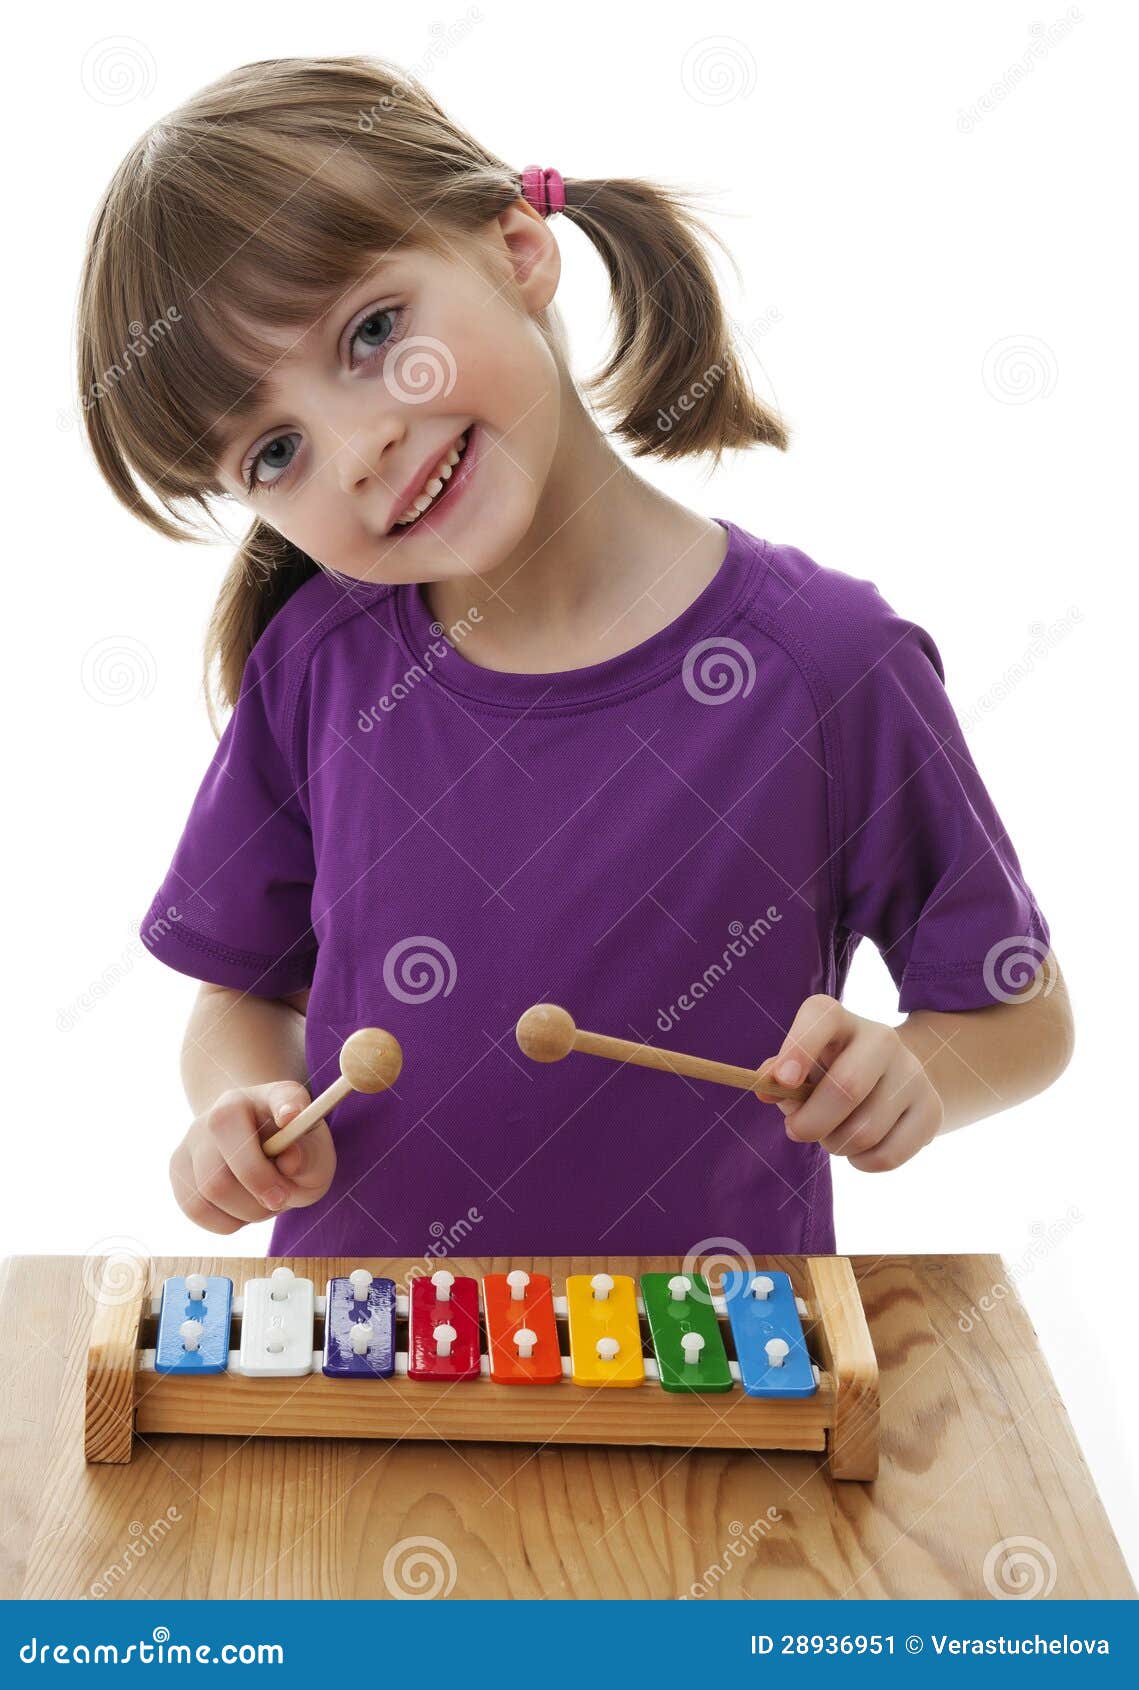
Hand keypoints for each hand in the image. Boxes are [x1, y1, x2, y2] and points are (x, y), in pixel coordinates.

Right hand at [170, 1081, 335, 1233]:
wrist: (257, 1149)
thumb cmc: (291, 1151)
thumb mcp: (315, 1153)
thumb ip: (311, 1155)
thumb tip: (290, 1159)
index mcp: (265, 1098)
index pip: (278, 1098)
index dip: (286, 1106)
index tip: (292, 1117)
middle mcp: (220, 1112)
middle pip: (233, 1155)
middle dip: (260, 1190)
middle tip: (282, 1198)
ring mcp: (192, 1139)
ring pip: (209, 1191)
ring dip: (246, 1211)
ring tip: (263, 1201)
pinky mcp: (177, 1169)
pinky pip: (197, 1209)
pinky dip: (227, 1221)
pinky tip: (242, 1207)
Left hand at [767, 996, 942, 1170]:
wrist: (893, 1079)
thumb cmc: (831, 1071)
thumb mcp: (802, 1065)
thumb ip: (778, 1074)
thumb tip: (765, 1087)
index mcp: (841, 1020)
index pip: (821, 1017)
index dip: (799, 1047)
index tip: (783, 1082)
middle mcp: (882, 1038)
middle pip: (847, 1087)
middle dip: (811, 1122)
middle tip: (796, 1131)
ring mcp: (912, 1074)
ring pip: (865, 1131)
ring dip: (835, 1145)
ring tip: (833, 1136)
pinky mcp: (931, 1110)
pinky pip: (888, 1155)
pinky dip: (861, 1163)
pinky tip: (858, 1149)